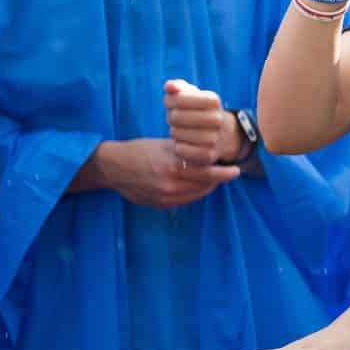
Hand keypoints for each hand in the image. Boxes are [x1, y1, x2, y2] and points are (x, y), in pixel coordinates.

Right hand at [90, 138, 239, 208]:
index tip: (236, 170)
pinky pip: (184, 201)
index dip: (223, 173)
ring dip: (207, 187)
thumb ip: (187, 152)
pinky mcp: (159, 205)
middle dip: (218, 179)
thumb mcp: (164, 145)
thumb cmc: (140, 150)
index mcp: (172, 166)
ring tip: (215, 178)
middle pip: (204, 186)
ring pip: (196, 195)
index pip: (207, 173)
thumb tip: (210, 152)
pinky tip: (197, 186)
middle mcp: (169, 184)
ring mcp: (164, 197)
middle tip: (229, 172)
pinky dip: (194, 194)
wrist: (113, 167)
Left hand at [165, 79, 242, 164]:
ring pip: (176, 134)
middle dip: (171, 117)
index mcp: (213, 100)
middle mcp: (218, 118)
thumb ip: (178, 87)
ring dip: (174, 132)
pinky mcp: (209, 155)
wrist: (221, 135)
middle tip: (174, 118)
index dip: (169, 101)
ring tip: (180, 130)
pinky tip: (183, 142)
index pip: (178, 99)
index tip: (171, 103)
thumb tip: (168, 86)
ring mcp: (215, 138)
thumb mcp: (191, 95)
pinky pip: (181, 150)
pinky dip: (178, 146)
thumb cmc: (198, 111)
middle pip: (175, 117)